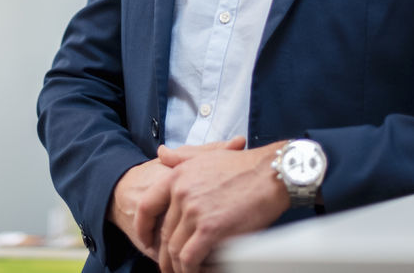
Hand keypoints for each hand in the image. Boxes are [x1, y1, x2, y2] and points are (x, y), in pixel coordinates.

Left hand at [112, 138, 246, 260]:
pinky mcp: (211, 229)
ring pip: (175, 250)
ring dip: (178, 267)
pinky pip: (191, 259)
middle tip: (170, 266)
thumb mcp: (206, 155)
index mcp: (177, 177)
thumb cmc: (243, 166)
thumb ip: (181, 157)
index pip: (146, 206)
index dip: (142, 227)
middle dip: (165, 255)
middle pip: (164, 234)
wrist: (271, 174)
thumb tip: (161, 152)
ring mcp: (195, 212)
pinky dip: (192, 270)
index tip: (146, 241)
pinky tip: (200, 271)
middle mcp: (181, 194)